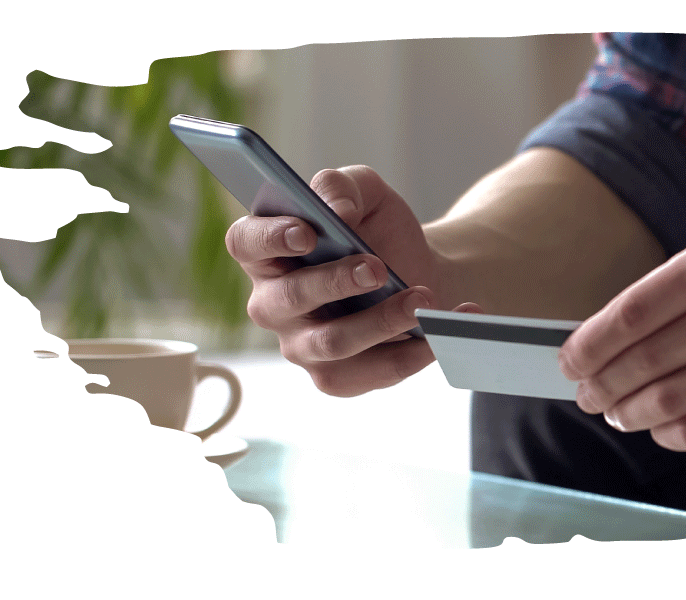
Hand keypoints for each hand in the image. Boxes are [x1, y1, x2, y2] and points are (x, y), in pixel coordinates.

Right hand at [225, 165, 478, 396]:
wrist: (423, 271)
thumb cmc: (381, 231)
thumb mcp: (367, 194)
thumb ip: (343, 187)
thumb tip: (337, 210)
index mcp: (267, 253)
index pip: (245, 243)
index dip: (270, 238)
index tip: (308, 233)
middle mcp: (273, 303)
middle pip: (287, 299)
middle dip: (335, 282)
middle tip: (377, 268)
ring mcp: (301, 345)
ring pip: (332, 342)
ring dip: (381, 321)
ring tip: (422, 300)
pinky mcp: (337, 377)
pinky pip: (372, 373)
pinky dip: (413, 353)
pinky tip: (440, 333)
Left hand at [559, 221, 685, 450]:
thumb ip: (680, 283)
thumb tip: (608, 334)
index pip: (635, 311)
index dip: (591, 343)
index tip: (569, 361)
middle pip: (647, 359)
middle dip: (603, 384)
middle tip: (587, 394)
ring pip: (671, 399)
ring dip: (630, 412)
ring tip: (617, 412)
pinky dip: (671, 433)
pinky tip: (660, 427)